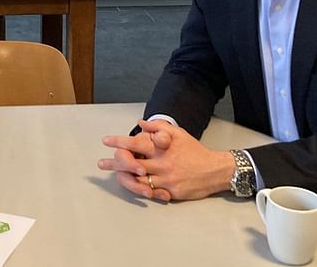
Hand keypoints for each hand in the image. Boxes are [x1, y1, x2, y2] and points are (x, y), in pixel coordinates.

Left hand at [101, 120, 234, 200]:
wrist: (216, 170)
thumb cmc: (195, 150)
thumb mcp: (178, 134)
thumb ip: (159, 128)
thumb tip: (141, 123)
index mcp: (162, 148)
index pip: (136, 143)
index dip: (119, 141)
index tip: (106, 140)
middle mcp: (162, 163)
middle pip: (132, 164)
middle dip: (114, 163)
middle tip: (101, 163)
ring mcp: (166, 179)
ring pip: (139, 180)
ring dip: (124, 178)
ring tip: (114, 175)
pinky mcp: (171, 192)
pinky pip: (152, 192)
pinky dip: (140, 190)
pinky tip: (131, 187)